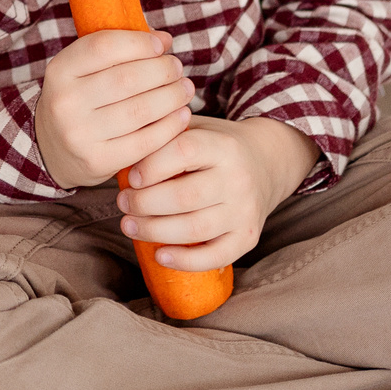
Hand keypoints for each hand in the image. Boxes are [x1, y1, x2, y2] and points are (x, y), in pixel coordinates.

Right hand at [33, 29, 192, 190]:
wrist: (52, 150)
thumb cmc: (80, 99)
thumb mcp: (84, 69)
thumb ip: (119, 49)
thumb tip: (163, 39)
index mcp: (60, 70)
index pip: (104, 46)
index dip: (139, 43)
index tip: (161, 45)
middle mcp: (65, 102)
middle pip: (127, 79)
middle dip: (163, 70)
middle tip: (177, 69)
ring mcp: (80, 134)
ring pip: (140, 110)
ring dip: (172, 97)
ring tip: (184, 89)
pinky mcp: (98, 161)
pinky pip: (145, 142)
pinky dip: (170, 126)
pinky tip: (181, 115)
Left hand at [115, 115, 319, 272]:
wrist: (268, 162)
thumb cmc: (216, 147)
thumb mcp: (196, 129)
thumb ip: (165, 136)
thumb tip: (122, 152)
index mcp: (223, 146)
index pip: (183, 152)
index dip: (151, 165)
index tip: (130, 177)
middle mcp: (238, 178)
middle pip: (184, 196)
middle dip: (144, 204)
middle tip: (122, 204)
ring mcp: (245, 210)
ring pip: (195, 229)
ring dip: (155, 232)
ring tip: (129, 226)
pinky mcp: (248, 237)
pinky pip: (217, 256)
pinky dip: (186, 261)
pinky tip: (160, 255)